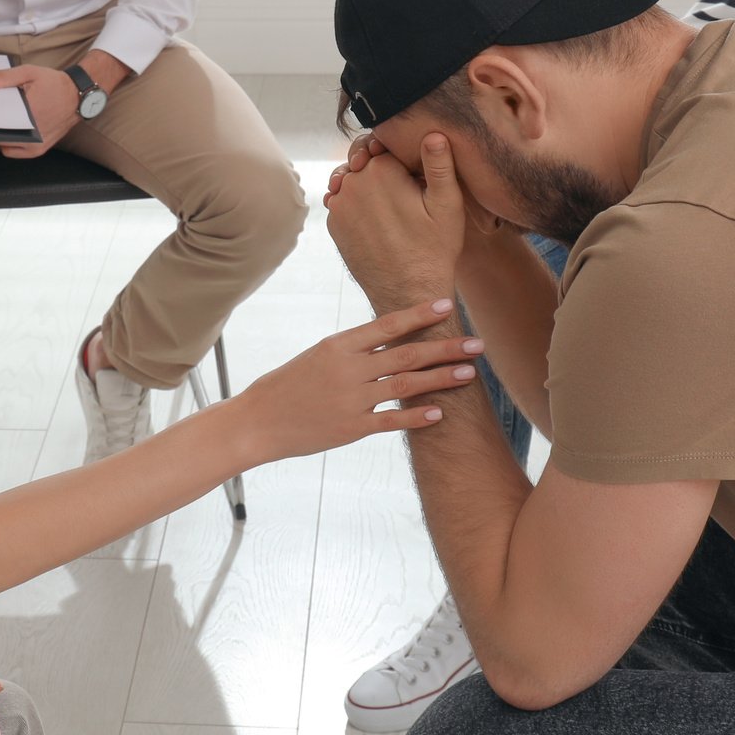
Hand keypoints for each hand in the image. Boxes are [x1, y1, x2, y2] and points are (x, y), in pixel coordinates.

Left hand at [0, 65, 77, 157]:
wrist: (78, 97)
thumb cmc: (54, 84)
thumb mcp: (29, 73)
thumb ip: (4, 77)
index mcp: (28, 112)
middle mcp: (33, 132)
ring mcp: (36, 144)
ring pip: (4, 145)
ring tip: (1, 121)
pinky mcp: (39, 149)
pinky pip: (14, 151)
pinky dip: (9, 142)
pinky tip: (11, 129)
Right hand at [226, 298, 482, 460]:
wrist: (256, 422)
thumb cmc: (287, 386)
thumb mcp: (317, 356)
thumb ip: (353, 349)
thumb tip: (388, 340)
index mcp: (338, 345)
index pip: (387, 324)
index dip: (419, 315)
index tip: (447, 305)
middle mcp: (348, 369)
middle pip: (407, 354)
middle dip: (446, 348)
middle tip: (478, 343)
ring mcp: (351, 400)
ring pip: (406, 384)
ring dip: (442, 379)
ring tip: (470, 373)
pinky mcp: (351, 428)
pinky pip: (391, 420)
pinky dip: (417, 416)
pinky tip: (440, 412)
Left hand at [324, 131, 467, 310]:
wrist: (408, 293)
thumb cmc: (435, 249)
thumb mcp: (448, 204)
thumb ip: (439, 165)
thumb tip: (433, 133)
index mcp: (382, 169)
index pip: (384, 143)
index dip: (398, 154)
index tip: (410, 170)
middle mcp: (353, 182)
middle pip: (364, 160)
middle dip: (380, 167)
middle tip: (403, 190)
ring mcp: (339, 204)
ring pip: (351, 180)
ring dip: (366, 186)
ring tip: (390, 206)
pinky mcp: (333, 223)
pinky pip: (343, 202)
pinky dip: (356, 205)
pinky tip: (377, 220)